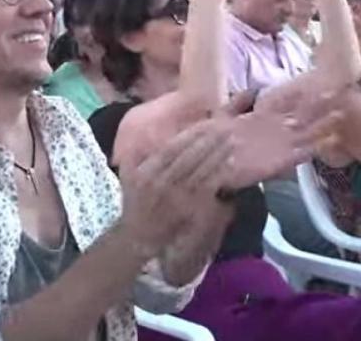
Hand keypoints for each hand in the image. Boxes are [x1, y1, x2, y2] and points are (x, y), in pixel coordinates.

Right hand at [116, 119, 235, 256]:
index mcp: (147, 172)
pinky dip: (221, 173)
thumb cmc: (135, 203)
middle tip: (226, 126)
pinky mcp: (191, 208)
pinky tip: (231, 163)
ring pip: (203, 169)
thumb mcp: (127, 177)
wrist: (139, 238)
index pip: (171, 148)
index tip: (205, 123)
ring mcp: (178, 196)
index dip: (190, 135)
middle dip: (210, 140)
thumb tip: (148, 131)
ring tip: (233, 140)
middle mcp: (162, 182)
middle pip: (190, 156)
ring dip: (219, 154)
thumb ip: (134, 154)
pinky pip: (209, 187)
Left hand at [220, 87, 344, 188]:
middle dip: (317, 105)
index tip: (314, 81)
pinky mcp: (280, 162)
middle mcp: (275, 131)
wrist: (207, 168)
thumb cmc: (213, 141)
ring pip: (306, 132)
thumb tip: (254, 90)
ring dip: (322, 124)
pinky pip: (302, 153)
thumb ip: (237, 103)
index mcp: (262, 119)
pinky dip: (316, 147)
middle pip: (301, 115)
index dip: (299, 93)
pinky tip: (329, 141)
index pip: (285, 102)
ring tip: (340, 114)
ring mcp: (279, 146)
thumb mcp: (222, 116)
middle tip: (335, 91)